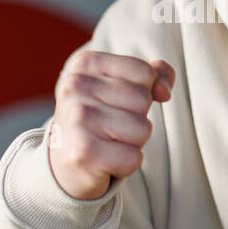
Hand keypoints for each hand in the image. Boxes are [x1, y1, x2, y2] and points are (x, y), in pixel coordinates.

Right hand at [47, 51, 174, 199]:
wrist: (63, 163)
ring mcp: (78, 119)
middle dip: (137, 119)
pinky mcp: (84, 153)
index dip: (142, 93)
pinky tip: (105, 161)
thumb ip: (154, 76)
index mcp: (85, 64)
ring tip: (107, 143)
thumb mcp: (121, 87)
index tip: (115, 104)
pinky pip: (134, 158)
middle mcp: (76, 86)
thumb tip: (164, 91)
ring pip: (143, 129)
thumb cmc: (99, 120)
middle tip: (110, 128)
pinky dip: (126, 165)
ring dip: (132, 143)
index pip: (144, 72)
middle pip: (143, 100)